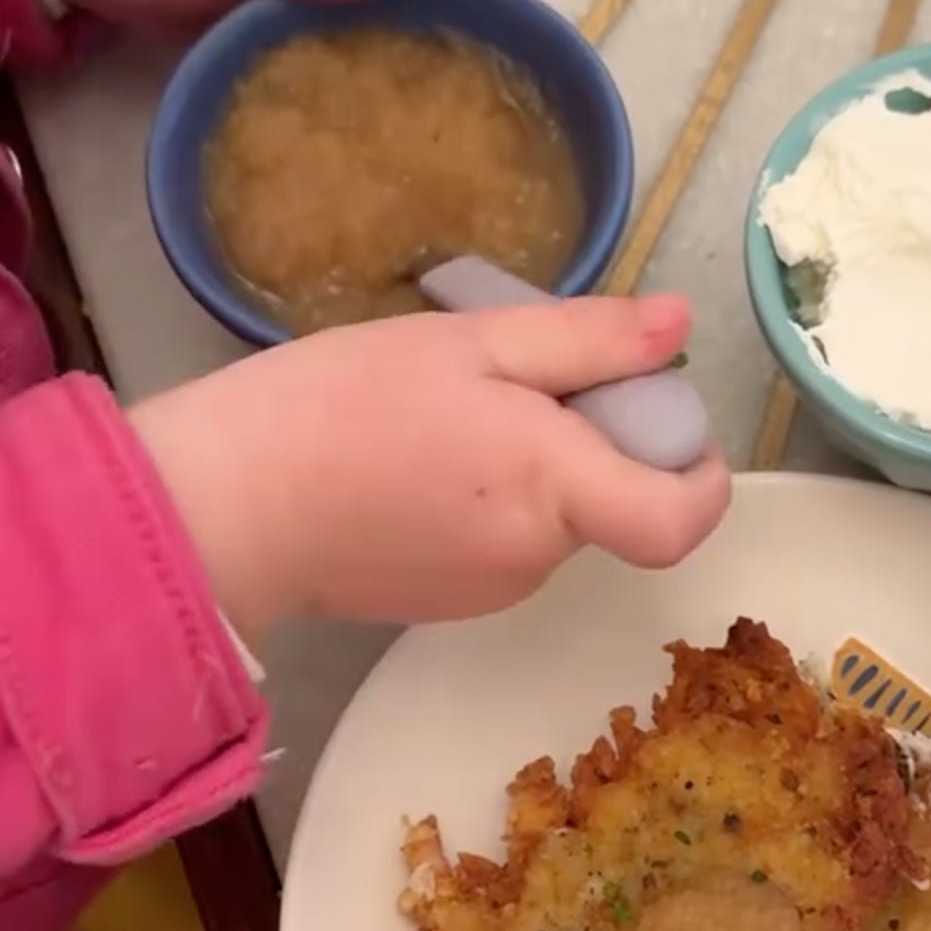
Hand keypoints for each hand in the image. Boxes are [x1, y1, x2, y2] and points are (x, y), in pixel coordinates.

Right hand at [130, 296, 731, 638]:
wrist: (226, 506)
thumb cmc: (339, 407)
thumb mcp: (469, 344)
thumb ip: (587, 339)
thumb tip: (680, 327)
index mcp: (554, 489)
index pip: (681, 520)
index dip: (704, 477)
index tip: (678, 427)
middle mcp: (539, 557)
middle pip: (614, 504)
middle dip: (595, 444)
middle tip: (519, 380)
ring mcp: (494, 592)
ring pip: (556, 521)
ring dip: (536, 469)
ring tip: (451, 414)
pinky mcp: (450, 604)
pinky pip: (506, 544)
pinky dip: (491, 501)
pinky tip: (421, 462)